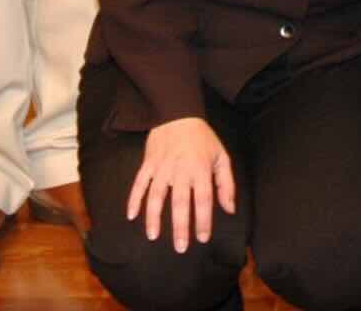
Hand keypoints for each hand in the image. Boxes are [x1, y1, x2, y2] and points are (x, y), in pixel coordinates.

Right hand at [124, 115, 233, 252]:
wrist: (178, 112)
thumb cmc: (202, 138)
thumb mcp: (221, 156)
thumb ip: (226, 184)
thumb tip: (229, 209)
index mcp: (200, 169)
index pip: (203, 199)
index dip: (203, 220)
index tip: (202, 238)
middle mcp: (180, 170)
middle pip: (179, 202)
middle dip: (180, 227)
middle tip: (180, 248)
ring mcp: (161, 167)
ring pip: (156, 196)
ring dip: (153, 217)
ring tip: (153, 236)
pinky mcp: (148, 163)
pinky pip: (139, 183)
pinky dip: (134, 199)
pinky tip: (131, 216)